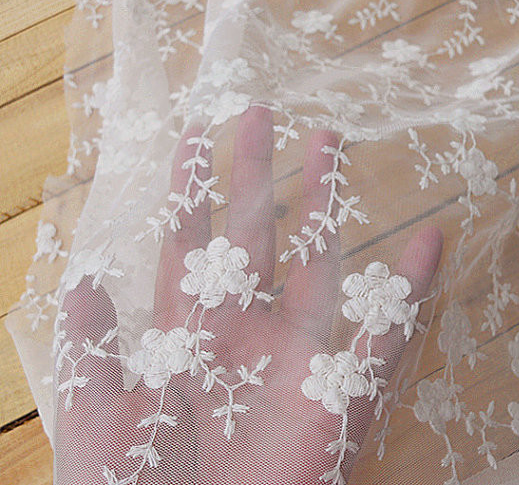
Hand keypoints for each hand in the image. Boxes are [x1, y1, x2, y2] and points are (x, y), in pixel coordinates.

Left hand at [55, 106, 442, 483]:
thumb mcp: (97, 414)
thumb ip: (91, 347)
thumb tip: (80, 279)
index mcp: (187, 330)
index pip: (189, 239)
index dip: (191, 188)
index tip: (196, 136)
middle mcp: (243, 327)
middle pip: (252, 231)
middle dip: (254, 172)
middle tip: (260, 112)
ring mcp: (292, 355)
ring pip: (316, 261)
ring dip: (324, 203)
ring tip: (330, 143)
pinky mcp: (337, 395)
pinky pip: (383, 335)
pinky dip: (409, 291)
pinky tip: (429, 243)